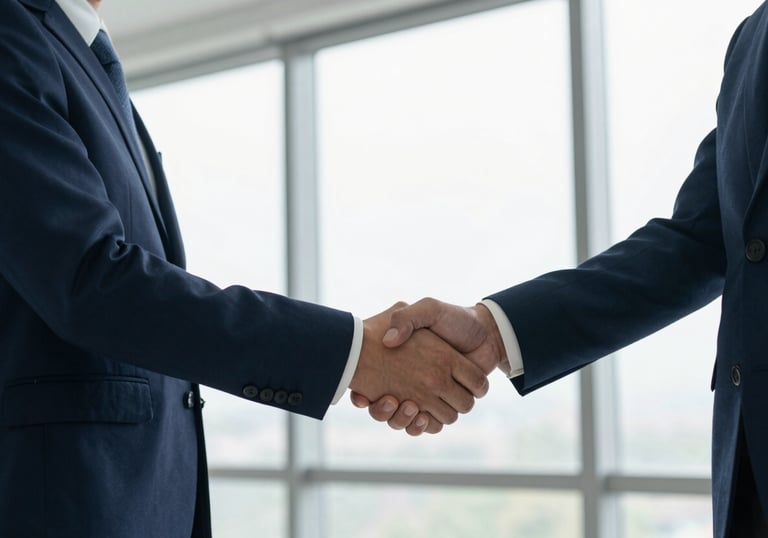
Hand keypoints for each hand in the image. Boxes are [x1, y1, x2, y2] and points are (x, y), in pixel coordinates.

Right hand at [349, 303, 489, 426]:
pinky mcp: (446, 406)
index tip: (361, 396)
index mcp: (403, 363)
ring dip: (404, 419)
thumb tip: (389, 341)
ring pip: (407, 421)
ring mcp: (429, 396)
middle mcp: (413, 382)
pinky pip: (430, 426)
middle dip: (385, 411)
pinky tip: (422, 414)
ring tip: (408, 404)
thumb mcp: (428, 310)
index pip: (370, 388)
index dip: (363, 396)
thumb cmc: (455, 319)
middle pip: (388, 411)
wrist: (486, 332)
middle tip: (390, 399)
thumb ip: (407, 318)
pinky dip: (423, 425)